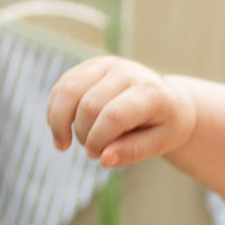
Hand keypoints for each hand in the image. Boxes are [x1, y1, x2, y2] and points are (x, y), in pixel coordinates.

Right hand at [47, 56, 196, 168]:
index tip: (97, 156)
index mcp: (150, 92)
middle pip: (88, 105)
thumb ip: (133, 152)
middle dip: (83, 134)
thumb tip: (104, 159)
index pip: (114, 115)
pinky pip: (61, 87)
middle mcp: (127, 72)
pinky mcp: (90, 66)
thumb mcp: (159, 143)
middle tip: (92, 150)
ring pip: (68, 91)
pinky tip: (61, 128)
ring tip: (65, 142)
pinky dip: (55, 111)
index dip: (98, 139)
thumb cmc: (164, 125)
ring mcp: (106, 65)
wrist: (169, 100)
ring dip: (60, 122)